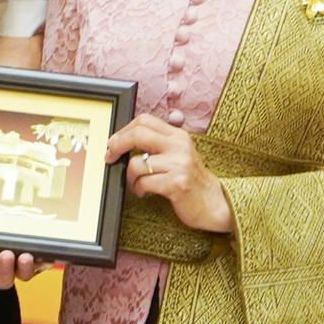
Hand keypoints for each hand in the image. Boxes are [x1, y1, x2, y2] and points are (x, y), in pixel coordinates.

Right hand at [0, 249, 48, 288]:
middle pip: (2, 279)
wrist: (7, 222)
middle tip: (5, 254)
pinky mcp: (37, 263)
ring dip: (25, 267)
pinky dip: (46, 262)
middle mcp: (1, 269)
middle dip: (4, 269)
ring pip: (23, 275)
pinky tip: (48, 257)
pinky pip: (42, 266)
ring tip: (26, 255)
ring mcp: (20, 267)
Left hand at [107, 114, 232, 233]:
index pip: (145, 120)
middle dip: (117, 145)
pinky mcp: (176, 184)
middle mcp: (180, 146)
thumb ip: (159, 144)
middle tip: (110, 156)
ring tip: (136, 183)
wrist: (214, 203)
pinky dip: (138, 189)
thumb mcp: (179, 155)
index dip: (124, 130)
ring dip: (130, 177)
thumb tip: (125, 140)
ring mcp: (179, 165)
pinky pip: (144, 183)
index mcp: (178, 136)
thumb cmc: (191, 180)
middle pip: (138, 134)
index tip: (113, 142)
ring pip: (136, 164)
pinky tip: (144, 192)